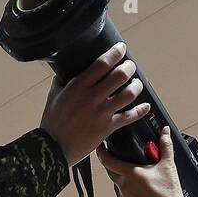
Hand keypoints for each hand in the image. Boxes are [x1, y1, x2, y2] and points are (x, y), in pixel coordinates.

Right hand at [40, 43, 149, 166]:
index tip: (121, 48)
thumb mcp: (54, 96)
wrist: (53, 148)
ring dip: (136, 85)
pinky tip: (145, 106)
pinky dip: (140, 110)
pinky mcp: (108, 128)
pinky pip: (129, 116)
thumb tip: (68, 68)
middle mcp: (92, 97)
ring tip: (137, 83)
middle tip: (130, 66)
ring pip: (128, 94)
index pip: (102, 63)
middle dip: (129, 67)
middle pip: (120, 75)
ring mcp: (102, 113)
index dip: (115, 53)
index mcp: (78, 86)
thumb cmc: (52, 122)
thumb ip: (63, 81)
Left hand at [97, 127, 187, 196]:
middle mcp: (123, 187)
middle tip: (126, 163)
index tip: (100, 146)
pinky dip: (126, 194)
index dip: (101, 152)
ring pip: (116, 185)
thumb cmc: (170, 193)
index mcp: (131, 174)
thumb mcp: (168, 166)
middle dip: (115, 166)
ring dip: (123, 181)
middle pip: (111, 172)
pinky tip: (139, 194)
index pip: (107, 160)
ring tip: (139, 182)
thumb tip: (165, 132)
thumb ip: (165, 145)